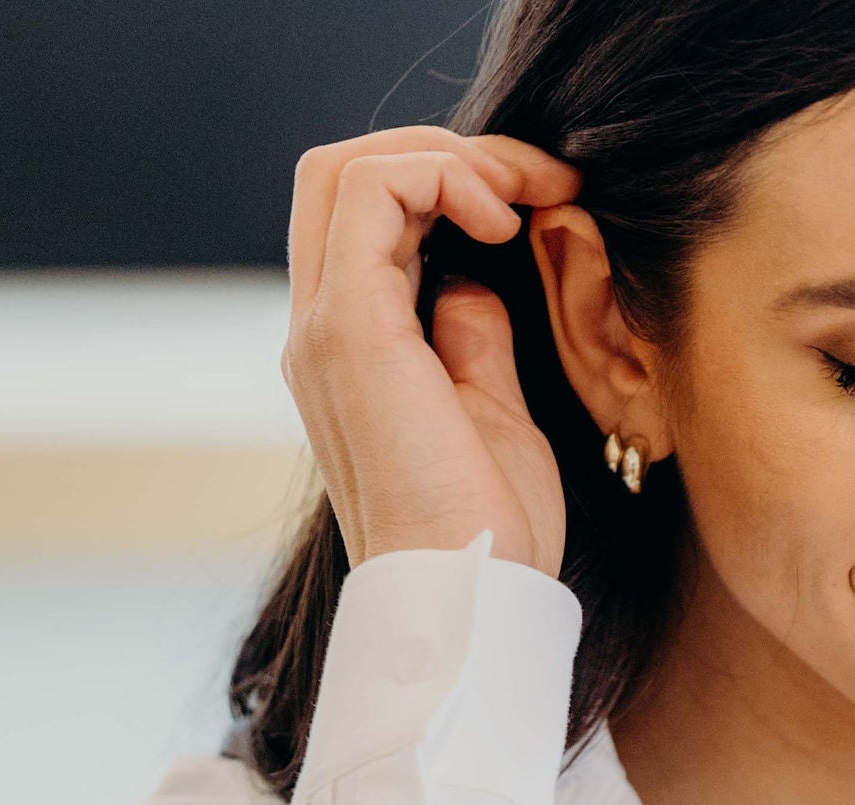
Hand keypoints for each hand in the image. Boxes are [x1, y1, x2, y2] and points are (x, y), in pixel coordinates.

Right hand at [283, 125, 582, 575]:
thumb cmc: (492, 534)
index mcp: (349, 353)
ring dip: (447, 157)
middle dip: (443, 154)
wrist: (470, 601)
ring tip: (526, 191)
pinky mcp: (349, 328)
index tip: (535, 204)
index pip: (365, 220)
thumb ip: (470, 339)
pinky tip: (503, 219)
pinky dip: (441, 177)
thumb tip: (472, 282)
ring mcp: (324, 327)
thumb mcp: (492, 413)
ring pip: (349, 168)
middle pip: (342, 175)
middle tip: (535, 180)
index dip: (445, 185)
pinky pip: (374, 190)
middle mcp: (319, 332)